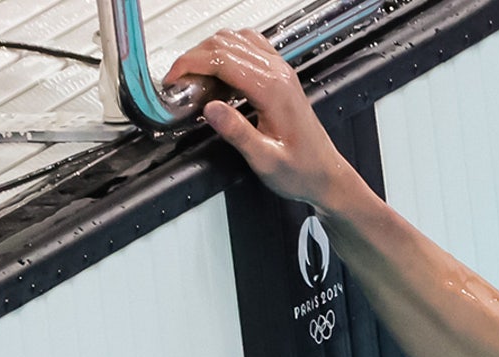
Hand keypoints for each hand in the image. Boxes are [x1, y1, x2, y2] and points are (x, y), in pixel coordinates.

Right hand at [164, 29, 359, 208]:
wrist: (325, 174)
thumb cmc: (302, 170)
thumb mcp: (265, 159)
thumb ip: (237, 133)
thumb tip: (210, 109)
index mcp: (273, 89)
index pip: (222, 59)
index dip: (191, 64)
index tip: (173, 80)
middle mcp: (278, 73)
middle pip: (225, 43)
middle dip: (194, 58)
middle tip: (179, 84)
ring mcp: (280, 71)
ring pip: (235, 40)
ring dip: (208, 53)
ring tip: (195, 81)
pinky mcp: (279, 76)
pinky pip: (248, 47)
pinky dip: (225, 53)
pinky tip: (217, 75)